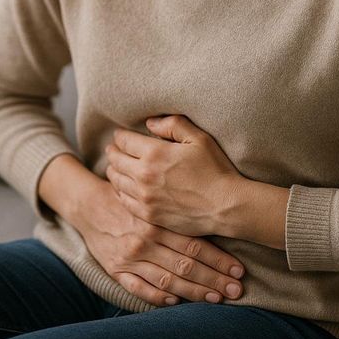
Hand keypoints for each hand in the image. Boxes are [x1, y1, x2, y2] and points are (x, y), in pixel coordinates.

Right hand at [73, 180, 245, 306]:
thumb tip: (215, 218)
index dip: (219, 259)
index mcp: (157, 221)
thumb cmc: (129, 201)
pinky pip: (138, 288)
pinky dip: (156, 297)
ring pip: (167, 280)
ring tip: (216, 298)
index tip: (239, 270)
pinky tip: (175, 301)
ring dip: (194, 291)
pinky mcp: (116, 269)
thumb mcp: (153, 198)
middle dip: (214, 279)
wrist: (89, 205)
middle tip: (236, 289)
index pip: (194, 244)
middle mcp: (145, 240)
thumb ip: (178, 211)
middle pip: (186, 265)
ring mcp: (130, 257)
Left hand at [105, 114, 244, 236]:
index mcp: (154, 153)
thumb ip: (173, 125)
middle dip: (113, 152)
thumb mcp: (198, 138)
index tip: (119, 136)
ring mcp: (144, 197)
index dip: (120, 136)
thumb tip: (149, 123)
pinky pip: (124, 201)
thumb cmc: (215, 169)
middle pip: (115, 160)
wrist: (226, 206)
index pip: (123, 141)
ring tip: (115, 167)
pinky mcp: (148, 215)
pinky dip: (120, 191)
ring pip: (116, 181)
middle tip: (112, 149)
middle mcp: (144, 175)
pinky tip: (124, 188)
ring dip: (114, 171)